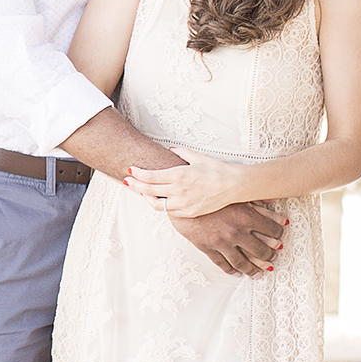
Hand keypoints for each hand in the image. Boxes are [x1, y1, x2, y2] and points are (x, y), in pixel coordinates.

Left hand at [124, 153, 238, 218]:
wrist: (233, 186)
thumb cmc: (216, 169)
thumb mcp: (197, 157)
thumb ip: (181, 153)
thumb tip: (170, 149)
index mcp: (179, 175)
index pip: (150, 176)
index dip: (137, 174)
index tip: (130, 169)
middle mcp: (179, 191)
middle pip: (148, 190)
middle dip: (135, 185)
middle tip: (127, 181)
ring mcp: (183, 204)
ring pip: (156, 205)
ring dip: (146, 198)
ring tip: (141, 192)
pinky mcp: (189, 212)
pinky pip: (169, 211)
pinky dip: (161, 205)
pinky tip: (158, 199)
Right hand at [127, 191, 286, 278]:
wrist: (180, 196)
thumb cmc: (207, 191)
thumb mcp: (234, 192)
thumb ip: (256, 199)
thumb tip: (275, 201)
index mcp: (245, 215)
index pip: (271, 229)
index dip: (278, 235)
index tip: (281, 238)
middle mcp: (235, 231)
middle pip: (260, 249)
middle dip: (269, 255)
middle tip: (273, 258)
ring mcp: (221, 242)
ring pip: (242, 261)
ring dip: (253, 268)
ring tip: (259, 273)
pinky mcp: (207, 247)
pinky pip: (222, 263)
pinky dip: (231, 270)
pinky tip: (237, 273)